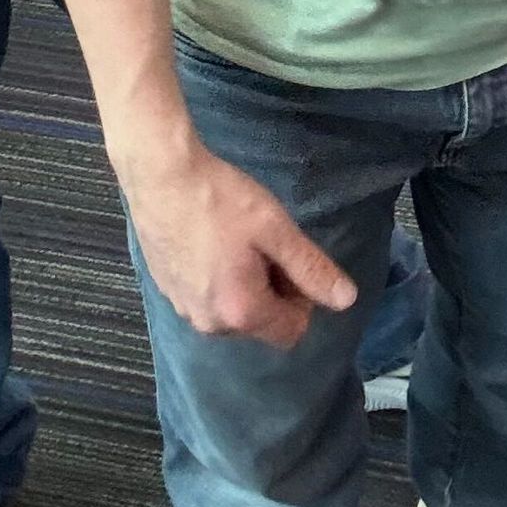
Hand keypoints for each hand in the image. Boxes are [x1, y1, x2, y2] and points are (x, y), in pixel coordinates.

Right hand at [123, 138, 356, 349]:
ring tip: (235, 239)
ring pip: (233, 312)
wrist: (159, 175)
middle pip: (261, 323)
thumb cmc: (220, 199)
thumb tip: (347, 300)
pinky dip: (217, 280)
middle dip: (272, 291)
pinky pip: (207, 299)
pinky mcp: (166, 291)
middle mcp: (210, 324)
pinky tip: (210, 240)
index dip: (302, 298)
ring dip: (244, 286)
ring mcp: (183, 309)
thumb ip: (312, 268)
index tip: (288, 259)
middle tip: (263, 244)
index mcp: (241, 312)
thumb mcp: (275, 229)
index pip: (292, 331)